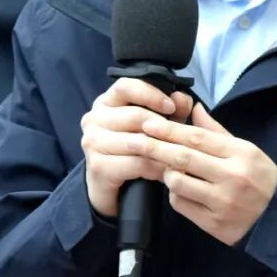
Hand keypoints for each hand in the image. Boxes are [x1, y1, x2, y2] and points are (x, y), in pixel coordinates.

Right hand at [81, 78, 194, 217]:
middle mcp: (94, 118)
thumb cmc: (134, 151)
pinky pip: (136, 164)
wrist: (112, 190)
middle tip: (184, 138)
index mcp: (106, 102)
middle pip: (135, 115)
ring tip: (182, 156)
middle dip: (164, 127)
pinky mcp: (98, 166)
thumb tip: (184, 98)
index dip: (151, 94)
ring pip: (138, 142)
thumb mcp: (154, 127)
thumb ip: (171, 110)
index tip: (172, 106)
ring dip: (164, 150)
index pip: (125, 86)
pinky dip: (157, 168)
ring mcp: (92, 142)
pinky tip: (168, 172)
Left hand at [141, 104, 276, 245]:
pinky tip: (181, 189)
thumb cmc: (260, 177)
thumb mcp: (246, 149)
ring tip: (167, 168)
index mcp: (241, 154)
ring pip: (178, 182)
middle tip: (136, 139)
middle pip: (184, 158)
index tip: (149, 123)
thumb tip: (194, 109)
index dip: (170, 129)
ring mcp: (222, 202)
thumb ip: (217, 131)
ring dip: (166, 173)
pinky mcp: (214, 224)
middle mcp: (232, 177)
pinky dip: (175, 194)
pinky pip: (181, 205)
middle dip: (156, 147)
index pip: (198, 138)